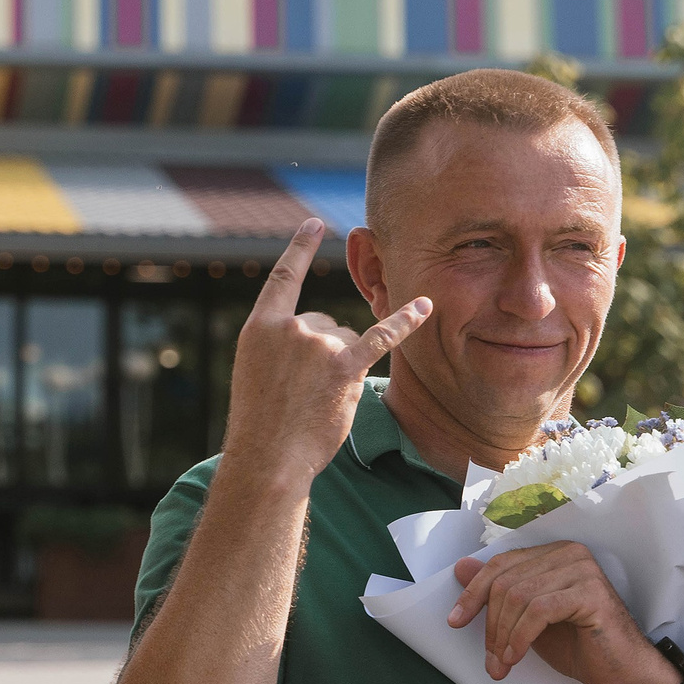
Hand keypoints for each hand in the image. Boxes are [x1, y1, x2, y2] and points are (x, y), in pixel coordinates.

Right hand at [220, 219, 431, 486]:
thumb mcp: (257, 374)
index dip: (300, 249)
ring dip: (343, 368)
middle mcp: (290, 328)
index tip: (313, 225)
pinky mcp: (345, 368)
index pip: (284, 278)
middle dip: (326, 354)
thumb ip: (283, 349)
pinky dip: (405, 323)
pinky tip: (425, 308)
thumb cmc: (262, 424)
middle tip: (304, 393)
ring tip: (319, 401)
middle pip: (326, 323)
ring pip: (348, 341)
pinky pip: (381, 338)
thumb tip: (320, 344)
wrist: (268, 458)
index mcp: (261, 327)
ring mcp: (318, 345)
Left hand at [447, 542, 678, 683]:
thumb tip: (460, 566)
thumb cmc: (578, 646)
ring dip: (503, 636)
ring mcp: (582, 569)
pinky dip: (520, 637)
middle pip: (506, 582)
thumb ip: (499, 593)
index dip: (473, 593)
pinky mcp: (591, 592)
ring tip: (501, 665)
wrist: (622, 673)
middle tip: (489, 660)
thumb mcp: (527, 620)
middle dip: (490, 625)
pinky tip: (515, 658)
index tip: (454, 622)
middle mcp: (569, 553)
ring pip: (519, 597)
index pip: (501, 565)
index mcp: (553, 553)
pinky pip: (539, 611)